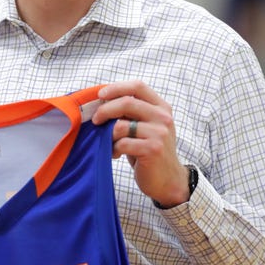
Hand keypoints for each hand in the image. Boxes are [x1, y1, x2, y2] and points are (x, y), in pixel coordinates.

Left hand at [92, 80, 188, 206]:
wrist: (168, 179)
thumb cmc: (149, 151)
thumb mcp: (145, 126)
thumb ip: (131, 113)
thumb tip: (102, 101)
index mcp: (161, 107)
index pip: (137, 86)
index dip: (116, 88)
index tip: (100, 95)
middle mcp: (163, 117)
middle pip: (127, 102)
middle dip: (105, 110)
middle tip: (95, 120)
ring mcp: (159, 133)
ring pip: (121, 125)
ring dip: (108, 134)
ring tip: (108, 142)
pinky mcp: (153, 149)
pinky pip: (122, 143)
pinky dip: (113, 149)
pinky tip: (114, 154)